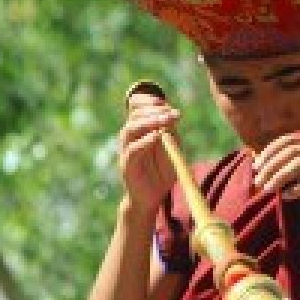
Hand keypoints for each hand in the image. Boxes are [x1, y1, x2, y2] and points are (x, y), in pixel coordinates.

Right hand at [119, 94, 180, 213]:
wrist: (153, 197)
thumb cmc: (163, 172)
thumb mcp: (172, 148)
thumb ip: (171, 133)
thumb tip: (172, 115)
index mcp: (140, 130)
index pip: (136, 108)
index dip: (148, 101)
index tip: (165, 102)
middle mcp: (130, 138)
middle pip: (134, 116)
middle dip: (153, 110)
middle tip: (172, 112)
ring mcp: (127, 151)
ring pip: (129, 130)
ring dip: (149, 122)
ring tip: (166, 120)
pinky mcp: (127, 165)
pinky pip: (132, 150)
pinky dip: (144, 141)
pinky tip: (157, 136)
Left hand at [252, 134, 299, 200]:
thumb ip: (283, 161)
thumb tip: (254, 160)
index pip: (288, 140)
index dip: (270, 151)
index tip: (257, 165)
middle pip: (292, 151)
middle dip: (271, 166)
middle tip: (258, 181)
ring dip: (280, 176)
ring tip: (268, 189)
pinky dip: (296, 188)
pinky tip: (285, 195)